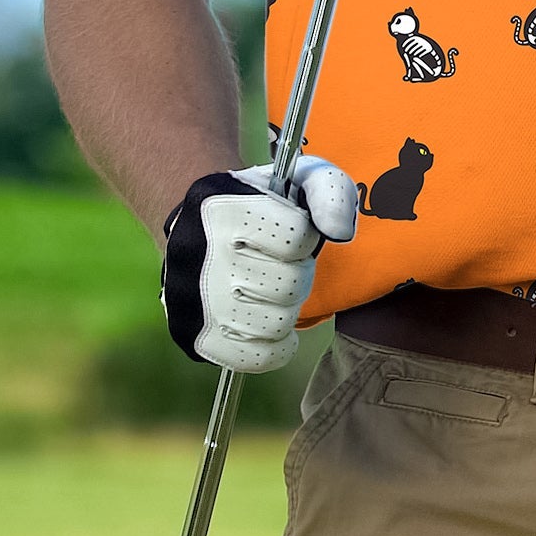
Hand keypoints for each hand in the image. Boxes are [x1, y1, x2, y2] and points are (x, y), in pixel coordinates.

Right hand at [160, 155, 357, 371]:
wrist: (198, 223)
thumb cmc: (261, 202)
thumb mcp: (300, 177)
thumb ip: (332, 193)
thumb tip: (340, 233)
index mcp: (226, 210)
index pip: (297, 238)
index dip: (306, 236)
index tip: (293, 232)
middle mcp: (202, 257)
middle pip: (289, 286)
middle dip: (298, 273)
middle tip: (284, 264)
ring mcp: (194, 303)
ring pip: (275, 324)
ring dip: (286, 308)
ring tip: (273, 290)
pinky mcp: (195, 338)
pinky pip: (256, 359)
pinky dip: (275, 346)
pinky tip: (272, 323)